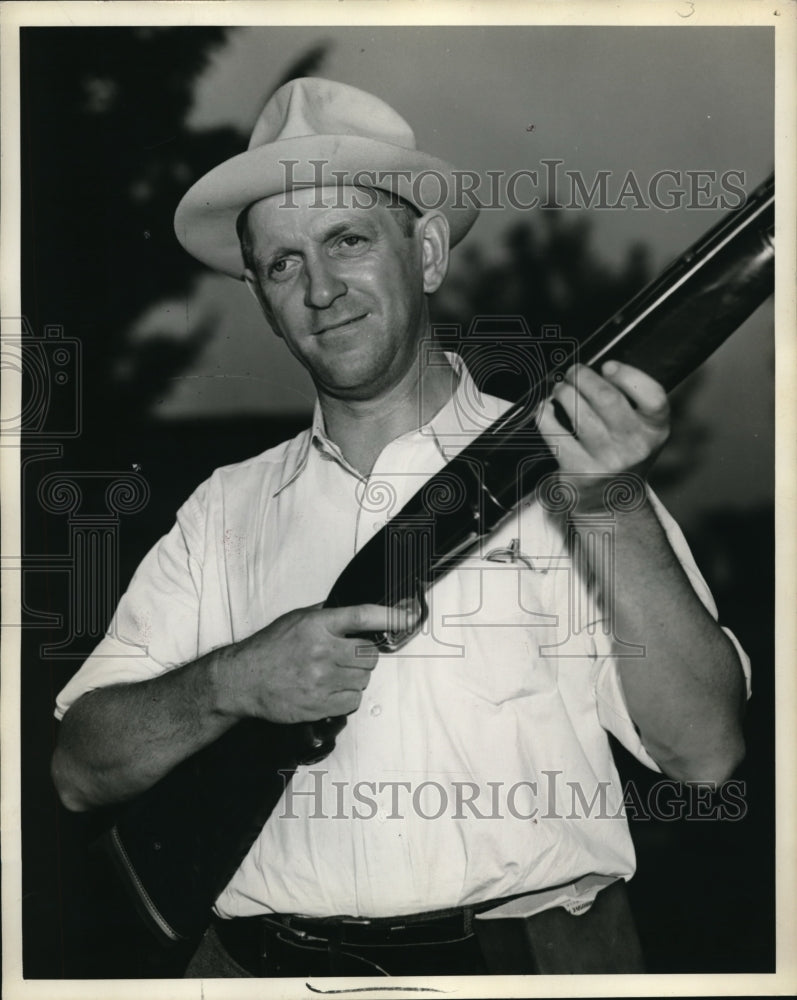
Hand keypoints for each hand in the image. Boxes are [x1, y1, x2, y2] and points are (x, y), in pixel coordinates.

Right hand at [216, 603, 416, 723]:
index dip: (390, 615)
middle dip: (362, 656)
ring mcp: (321, 680)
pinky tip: (328, 690)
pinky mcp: (319, 704)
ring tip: (331, 674)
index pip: (363, 615)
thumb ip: (328, 613)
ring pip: (364, 679)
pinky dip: (346, 697)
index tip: (409, 616)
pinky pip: (353, 701)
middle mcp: (322, 651)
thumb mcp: (296, 618)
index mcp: (317, 624)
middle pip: (370, 654)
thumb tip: (358, 609)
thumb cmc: (270, 647)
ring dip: (354, 677)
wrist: (243, 680)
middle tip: (345, 656)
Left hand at [537, 361, 669, 510]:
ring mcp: (607, 460)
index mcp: (655, 430)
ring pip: (578, 411)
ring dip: (563, 392)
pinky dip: (545, 414)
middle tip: (573, 373)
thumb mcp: (643, 431)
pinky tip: (546, 409)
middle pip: (608, 397)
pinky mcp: (580, 470)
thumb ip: (632, 402)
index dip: (627, 374)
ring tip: (560, 390)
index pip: (652, 394)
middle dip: (583, 376)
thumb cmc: (623, 455)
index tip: (608, 366)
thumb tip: (596, 371)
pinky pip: (555, 432)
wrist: (612, 503)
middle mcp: (635, 445)